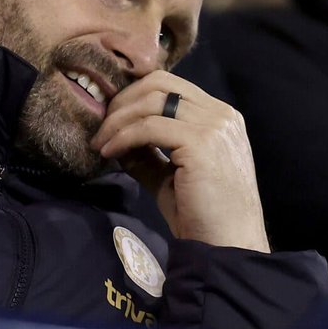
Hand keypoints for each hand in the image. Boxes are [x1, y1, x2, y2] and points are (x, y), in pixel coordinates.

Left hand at [90, 70, 270, 252]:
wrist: (227, 246)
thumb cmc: (202, 215)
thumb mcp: (168, 174)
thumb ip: (146, 151)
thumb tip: (113, 135)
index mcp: (219, 117)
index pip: (169, 84)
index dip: (133, 95)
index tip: (109, 119)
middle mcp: (221, 114)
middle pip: (159, 82)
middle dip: (122, 101)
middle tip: (100, 129)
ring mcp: (214, 126)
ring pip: (151, 101)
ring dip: (117, 120)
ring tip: (100, 143)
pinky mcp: (202, 142)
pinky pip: (149, 127)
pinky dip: (123, 136)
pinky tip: (109, 153)